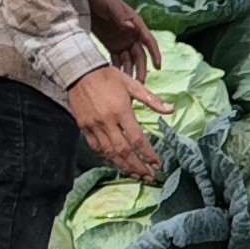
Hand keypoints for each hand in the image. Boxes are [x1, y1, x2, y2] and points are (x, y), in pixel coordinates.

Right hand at [60, 60, 171, 180]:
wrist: (78, 71)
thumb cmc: (108, 76)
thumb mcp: (132, 84)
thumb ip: (151, 99)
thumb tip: (170, 110)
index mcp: (121, 111)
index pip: (137, 139)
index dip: (148, 154)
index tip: (156, 164)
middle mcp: (107, 122)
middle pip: (124, 151)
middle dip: (138, 166)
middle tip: (149, 177)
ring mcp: (94, 126)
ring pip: (110, 153)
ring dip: (124, 166)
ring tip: (136, 175)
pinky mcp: (83, 127)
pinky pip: (96, 148)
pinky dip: (107, 157)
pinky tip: (117, 163)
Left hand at [85, 0, 163, 80]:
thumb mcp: (111, 5)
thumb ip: (120, 16)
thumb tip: (131, 27)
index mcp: (136, 24)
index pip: (149, 41)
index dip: (155, 54)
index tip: (158, 66)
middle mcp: (131, 35)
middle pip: (139, 56)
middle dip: (141, 69)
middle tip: (139, 84)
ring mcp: (121, 41)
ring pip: (129, 61)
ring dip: (129, 72)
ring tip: (127, 86)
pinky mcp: (111, 45)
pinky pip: (117, 60)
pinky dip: (117, 69)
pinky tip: (116, 79)